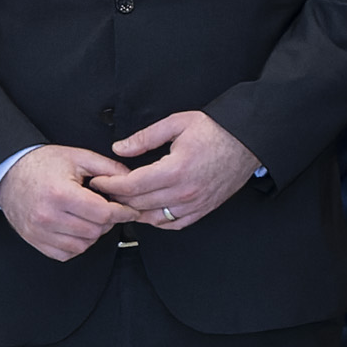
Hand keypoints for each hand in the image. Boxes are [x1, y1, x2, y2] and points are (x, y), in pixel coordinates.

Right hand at [0, 147, 138, 259]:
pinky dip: (76, 244)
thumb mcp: (78, 157)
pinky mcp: (35, 240)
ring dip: (93, 234)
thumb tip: (132, 179)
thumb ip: (108, 168)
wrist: (10, 172)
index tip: (129, 210)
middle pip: (95, 231)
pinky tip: (76, 228)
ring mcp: (39, 231)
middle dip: (108, 221)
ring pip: (82, 245)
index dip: (122, 212)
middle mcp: (48, 216)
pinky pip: (65, 253)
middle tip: (107, 209)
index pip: (103, 214)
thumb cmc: (42, 164)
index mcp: (60, 194)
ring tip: (90, 217)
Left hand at [100, 109, 256, 229]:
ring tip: (123, 201)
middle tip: (105, 190)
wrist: (248, 141)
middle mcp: (184, 192)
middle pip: (139, 203)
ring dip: (134, 211)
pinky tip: (148, 211)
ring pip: (153, 218)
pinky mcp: (203, 209)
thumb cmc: (216, 130)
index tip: (98, 181)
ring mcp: (195, 204)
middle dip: (117, 198)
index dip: (110, 185)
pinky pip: (174, 223)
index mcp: (175, 169)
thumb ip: (145, 138)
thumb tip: (119, 149)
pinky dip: (157, 220)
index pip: (132, 185)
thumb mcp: (177, 123)